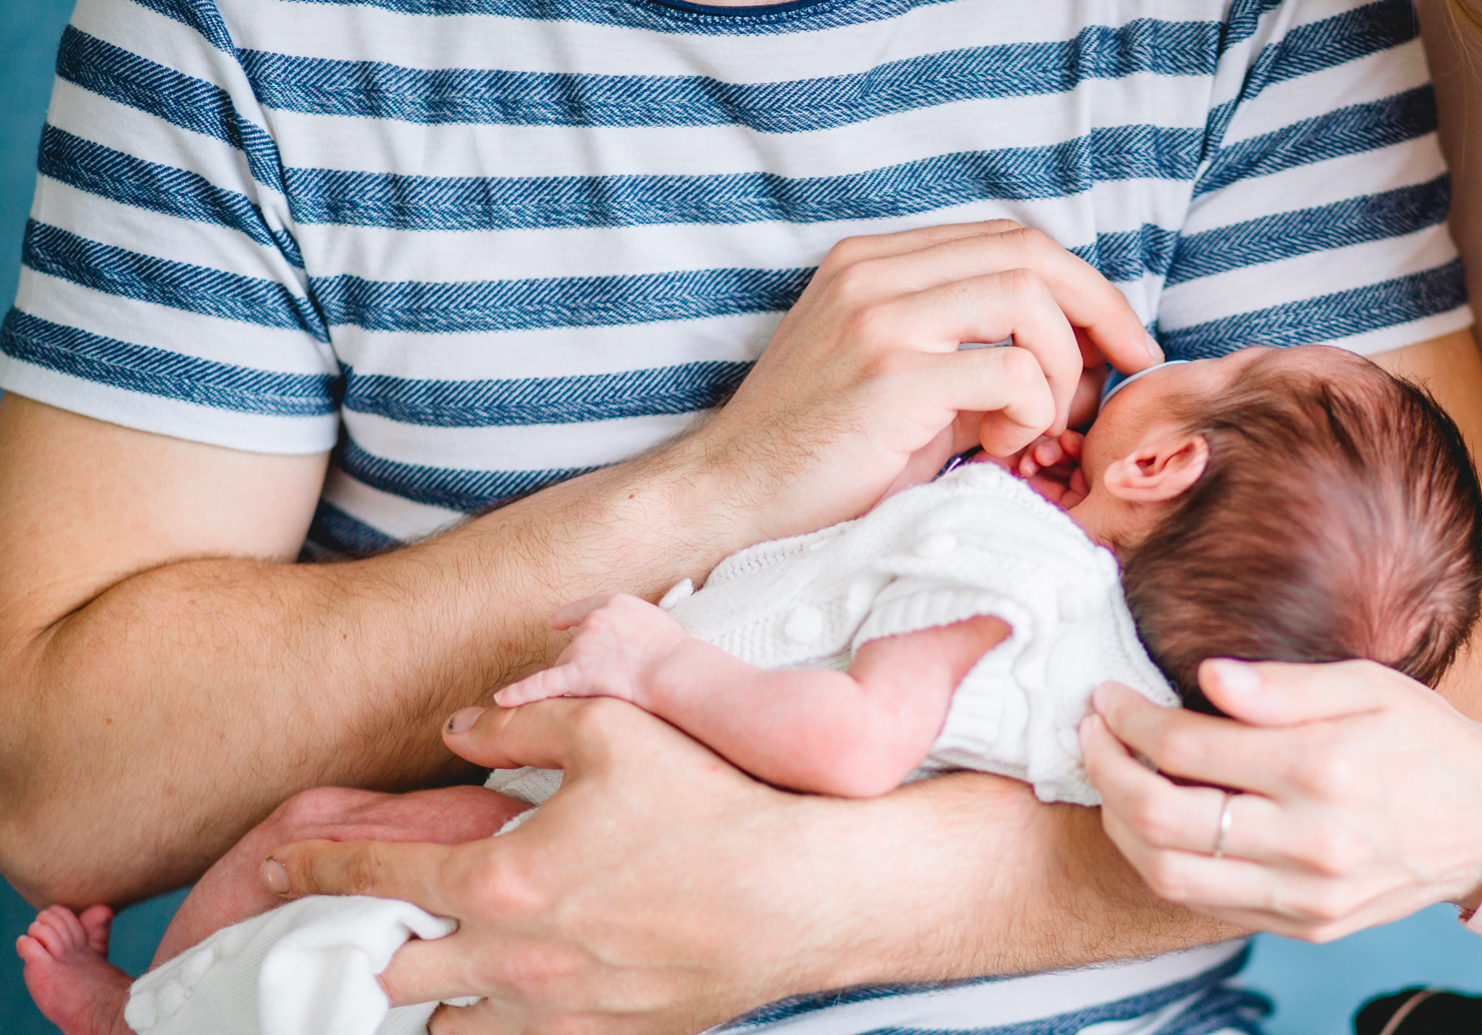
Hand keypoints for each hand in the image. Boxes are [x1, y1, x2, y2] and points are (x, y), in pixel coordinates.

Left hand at [259, 701, 1170, 1034]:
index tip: (280, 865)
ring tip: (418, 969)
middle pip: (387, 971)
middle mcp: (514, 959)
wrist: (807, 892)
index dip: (314, 865)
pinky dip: (487, 1025)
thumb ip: (520, 726)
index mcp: (502, 880)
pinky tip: (498, 997)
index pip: (375, 874)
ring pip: (442, 1028)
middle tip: (341, 927)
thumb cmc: (713, 803)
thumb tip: (458, 729)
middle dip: (351, 946)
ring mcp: (559, 1012)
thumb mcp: (615, 729)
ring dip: (418, 998)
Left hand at [492, 594, 686, 708]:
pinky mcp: (576, 674)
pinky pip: (541, 685)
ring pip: (569, 669)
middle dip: (591, 665)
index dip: (571, 620)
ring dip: (584, 681)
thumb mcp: (657, 622)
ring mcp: (583, 647)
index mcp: (615, 602)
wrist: (677, 672)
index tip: (557, 624)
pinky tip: (503, 699)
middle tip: (620, 679)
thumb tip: (629, 637)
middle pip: (577, 647)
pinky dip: (521, 692)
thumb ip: (633, 624)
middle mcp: (594, 620)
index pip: (585, 611)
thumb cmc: (676, 654)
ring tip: (616, 691)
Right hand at [678, 221, 1159, 547]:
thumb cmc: (818, 457)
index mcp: (875, 263)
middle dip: (1101, 312)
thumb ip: (973, 358)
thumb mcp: (902, 386)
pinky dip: (1032, 410)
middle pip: (1031, 254)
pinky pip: (1010, 371)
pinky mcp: (890, 376)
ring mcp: (880, 319)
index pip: (1009, 240)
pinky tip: (1001, 447)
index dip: (1080, 286)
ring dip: (1062, 370)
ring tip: (1039, 428)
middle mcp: (875, 273)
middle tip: (1125, 370)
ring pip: (1029, 300)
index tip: (1118, 342)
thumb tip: (1076, 364)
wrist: (727, 500)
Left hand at [1080, 659, 1481, 942]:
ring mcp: (1307, 895)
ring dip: (1120, 825)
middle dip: (1106, 770)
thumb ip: (1282, 685)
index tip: (1105, 698)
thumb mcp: (1367, 685)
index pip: (1186, 746)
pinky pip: (1205, 904)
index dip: (1128, 720)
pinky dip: (1162, 864)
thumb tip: (1206, 676)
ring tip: (1111, 781)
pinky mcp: (1306, 926)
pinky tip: (1153, 824)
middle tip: (1090, 735)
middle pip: (1162, 817)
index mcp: (1323, 768)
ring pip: (1170, 874)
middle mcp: (1311, 841)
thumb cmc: (1423, 740)